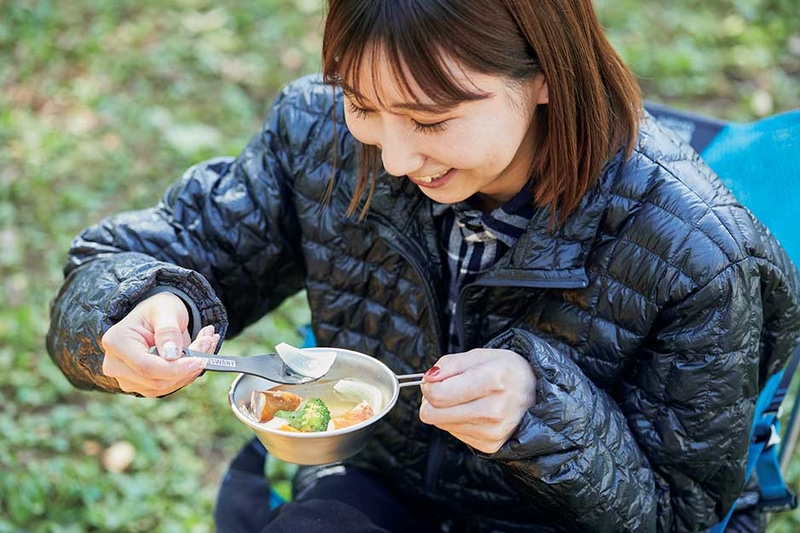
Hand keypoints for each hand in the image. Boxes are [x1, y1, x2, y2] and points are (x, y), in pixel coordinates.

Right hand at [100, 292, 219, 396]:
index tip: (200, 360)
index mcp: (116, 342)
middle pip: (156, 380)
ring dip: (191, 369)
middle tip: (209, 341)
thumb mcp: (165, 310)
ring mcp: (127, 378)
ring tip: (206, 342)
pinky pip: (169, 386)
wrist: (157, 315)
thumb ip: (168, 331)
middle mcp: (116, 365)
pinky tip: (198, 354)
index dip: (175, 368)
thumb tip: (172, 355)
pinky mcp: (142, 386)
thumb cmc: (159, 308)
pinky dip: (188, 373)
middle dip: (188, 366)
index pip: (146, 366)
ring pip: (165, 387)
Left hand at [419, 348, 535, 453]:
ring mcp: (493, 431)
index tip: (435, 379)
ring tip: (466, 398)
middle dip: (431, 400)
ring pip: (440, 424)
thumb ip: (450, 364)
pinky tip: (475, 410)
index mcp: (494, 380)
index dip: (428, 385)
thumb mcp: (481, 355)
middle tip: (445, 388)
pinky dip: (458, 420)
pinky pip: (454, 432)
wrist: (537, 394)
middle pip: (433, 414)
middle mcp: (495, 410)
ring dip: (446, 410)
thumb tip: (428, 378)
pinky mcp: (490, 445)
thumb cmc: (506, 371)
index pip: (438, 394)